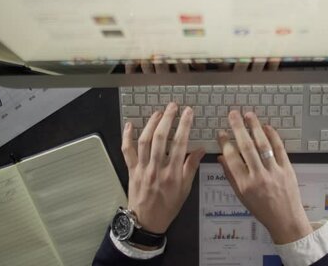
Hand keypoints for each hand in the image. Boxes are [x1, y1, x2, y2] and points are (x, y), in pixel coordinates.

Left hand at [121, 102, 205, 237]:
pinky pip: (127, 151)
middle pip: (161, 138)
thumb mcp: (186, 189)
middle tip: (173, 106)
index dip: (184, 125)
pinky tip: (130, 124)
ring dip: (151, 123)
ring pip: (144, 141)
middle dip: (167, 119)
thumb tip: (201, 149)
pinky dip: (127, 136)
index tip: (188, 112)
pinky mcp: (131, 169)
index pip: (180, 144)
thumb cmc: (169, 205)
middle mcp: (157, 168)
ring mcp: (142, 168)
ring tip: (158, 112)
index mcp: (173, 173)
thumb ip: (191, 167)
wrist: (146, 221)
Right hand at [216, 111, 312, 243]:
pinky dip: (273, 136)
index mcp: (245, 185)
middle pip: (246, 147)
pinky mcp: (287, 169)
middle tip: (232, 114)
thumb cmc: (261, 209)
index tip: (221, 132)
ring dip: (255, 127)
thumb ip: (231, 176)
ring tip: (248, 115)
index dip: (224, 143)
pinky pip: (279, 149)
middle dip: (238, 128)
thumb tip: (221, 157)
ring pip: (263, 145)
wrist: (285, 219)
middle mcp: (259, 177)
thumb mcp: (241, 196)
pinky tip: (266, 127)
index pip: (231, 159)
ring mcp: (274, 172)